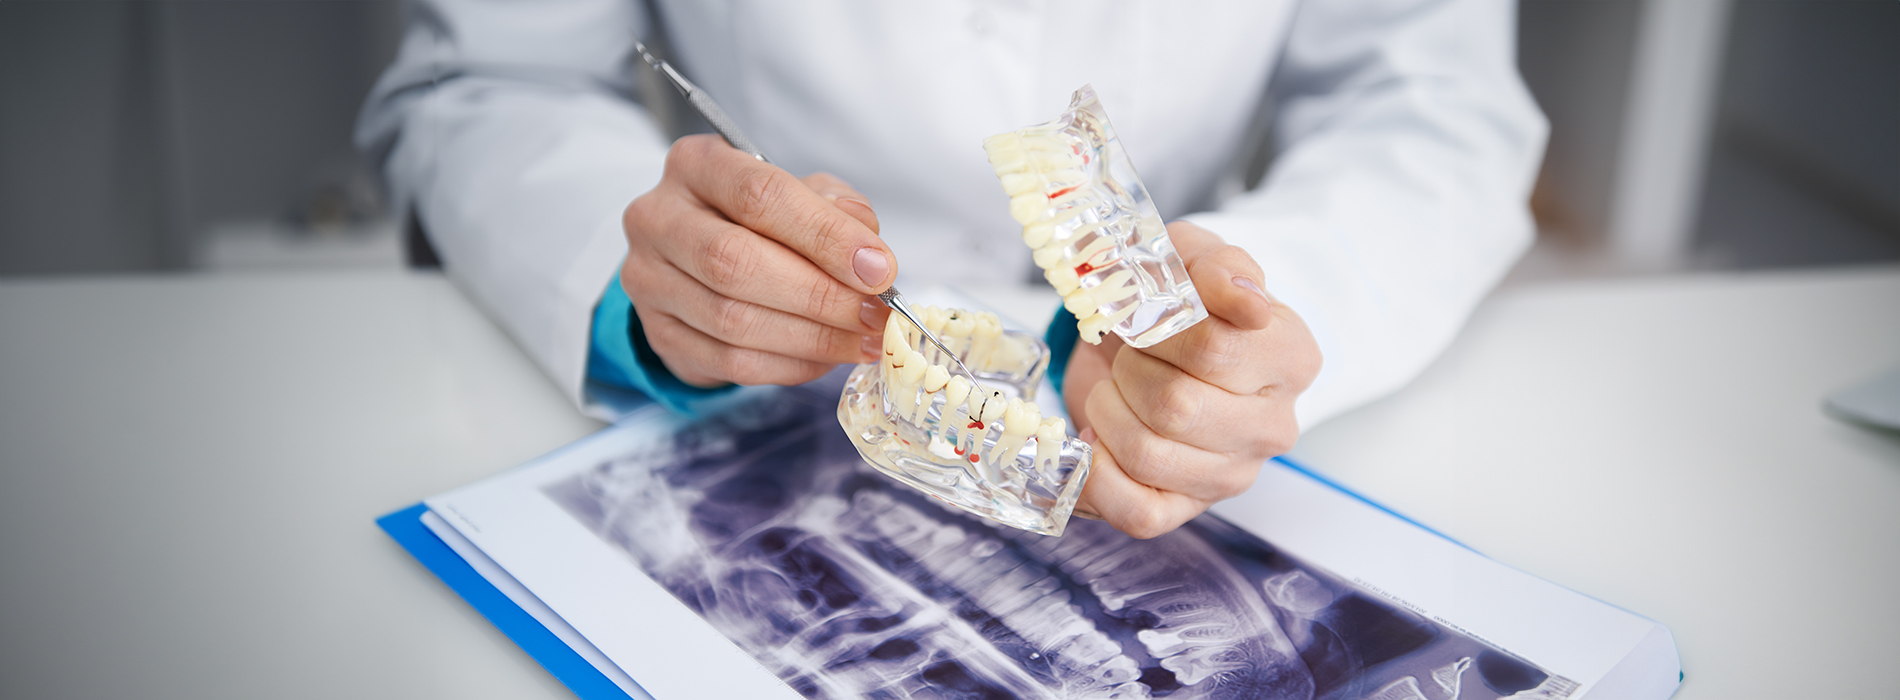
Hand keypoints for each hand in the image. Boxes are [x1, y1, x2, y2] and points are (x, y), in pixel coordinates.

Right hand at [620, 134, 893, 386]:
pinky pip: (729, 361)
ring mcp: (647, 279)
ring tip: (862, 340)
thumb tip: (870, 258)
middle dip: (819, 295)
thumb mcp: (803, 194)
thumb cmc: (761, 220)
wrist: (700, 259)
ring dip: (812, 338)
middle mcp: (658, 218)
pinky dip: (789, 364)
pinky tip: (826, 358)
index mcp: (697, 165)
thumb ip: (838, 211)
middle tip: (874, 315)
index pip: (760, 194)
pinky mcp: (658, 333)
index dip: (825, 235)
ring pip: (732, 319)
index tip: (879, 268)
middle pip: (735, 261)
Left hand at [1063, 222, 1320, 537]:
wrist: (1153, 343)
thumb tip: (1243, 297)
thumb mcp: (1193, 259)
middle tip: (1127, 354)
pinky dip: (1098, 475)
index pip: (1213, 349)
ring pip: (1147, 454)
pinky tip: (1098, 440)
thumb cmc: (1180, 303)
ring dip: (1107, 411)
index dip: (1156, 329)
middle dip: (1129, 370)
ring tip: (1113, 389)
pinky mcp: (1187, 509)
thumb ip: (1216, 266)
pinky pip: (1136, 511)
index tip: (1146, 315)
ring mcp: (1233, 474)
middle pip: (1176, 407)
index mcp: (1292, 358)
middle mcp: (1274, 425)